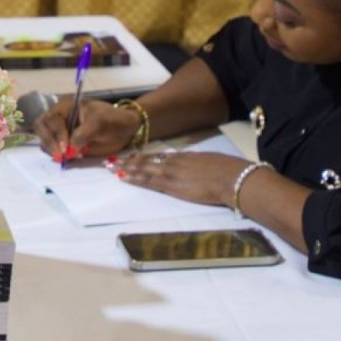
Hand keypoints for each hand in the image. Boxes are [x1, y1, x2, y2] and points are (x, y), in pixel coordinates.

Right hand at [33, 98, 136, 161]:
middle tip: (61, 155)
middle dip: (49, 141)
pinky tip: (66, 159)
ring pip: (44, 139)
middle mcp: (60, 117)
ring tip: (65, 158)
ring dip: (50, 149)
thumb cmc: (114, 120)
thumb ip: (85, 132)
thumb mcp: (102, 122)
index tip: (67, 148)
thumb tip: (71, 147)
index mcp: (67, 106)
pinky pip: (52, 149)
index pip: (53, 118)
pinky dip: (55, 155)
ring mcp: (60, 131)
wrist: (124, 130)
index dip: (57, 133)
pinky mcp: (64, 144)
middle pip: (41, 127)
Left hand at [115, 150, 244, 205]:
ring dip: (124, 168)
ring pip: (141, 168)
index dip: (143, 157)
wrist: (230, 177)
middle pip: (145, 160)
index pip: (158, 156)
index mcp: (184, 157)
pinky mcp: (170, 185)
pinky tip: (123, 177)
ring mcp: (170, 172)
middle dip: (127, 161)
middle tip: (110, 160)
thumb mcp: (210, 163)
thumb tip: (196, 167)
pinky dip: (133, 178)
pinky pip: (147, 181)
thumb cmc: (227, 171)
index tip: (132, 156)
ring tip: (110, 167)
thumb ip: (199, 165)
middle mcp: (173, 162)